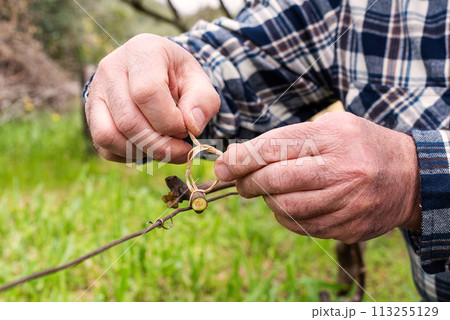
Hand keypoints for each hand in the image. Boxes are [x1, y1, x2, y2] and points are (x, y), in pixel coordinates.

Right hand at [85, 34, 219, 162]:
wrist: (155, 71)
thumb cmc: (178, 77)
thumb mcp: (199, 81)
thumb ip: (203, 101)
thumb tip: (192, 127)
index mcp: (142, 52)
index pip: (146, 93)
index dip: (169, 121)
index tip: (187, 129)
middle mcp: (111, 68)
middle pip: (128, 121)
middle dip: (160, 145)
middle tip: (182, 149)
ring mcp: (95, 91)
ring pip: (109, 136)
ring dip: (142, 152)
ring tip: (165, 149)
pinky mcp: (91, 114)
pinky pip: (104, 146)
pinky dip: (128, 155)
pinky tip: (148, 147)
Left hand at [214, 112, 420, 242]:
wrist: (410, 177)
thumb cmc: (360, 146)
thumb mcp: (331, 126)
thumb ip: (289, 138)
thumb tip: (241, 156)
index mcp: (333, 138)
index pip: (274, 147)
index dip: (241, 157)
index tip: (222, 164)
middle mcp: (341, 170)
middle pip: (275, 179)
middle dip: (247, 182)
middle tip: (239, 182)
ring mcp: (346, 202)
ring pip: (285, 208)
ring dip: (266, 200)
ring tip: (266, 191)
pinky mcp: (348, 227)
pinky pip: (301, 226)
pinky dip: (285, 216)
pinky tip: (287, 205)